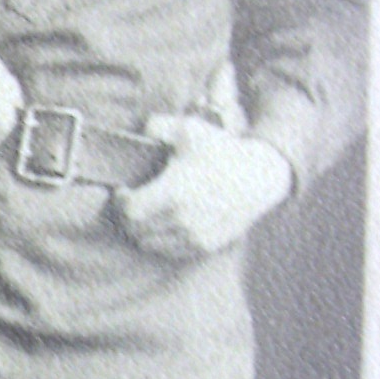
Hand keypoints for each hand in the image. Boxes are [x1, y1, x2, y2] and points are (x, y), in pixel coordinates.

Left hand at [114, 115, 292, 261]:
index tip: (123, 190)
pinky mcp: (205, 246)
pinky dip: (161, 241)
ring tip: (146, 214)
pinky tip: (164, 224)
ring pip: (150, 244)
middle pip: (135, 230)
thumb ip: (159, 126)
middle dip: (127, 216)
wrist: (259, 177)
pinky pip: (170, 252)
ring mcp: (194, 236)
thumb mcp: (190, 130)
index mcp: (173, 193)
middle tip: (130, 203)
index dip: (120, 201)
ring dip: (142, 230)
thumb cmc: (221, 151)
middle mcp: (182, 220)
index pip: (129, 210)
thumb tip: (140, 129)